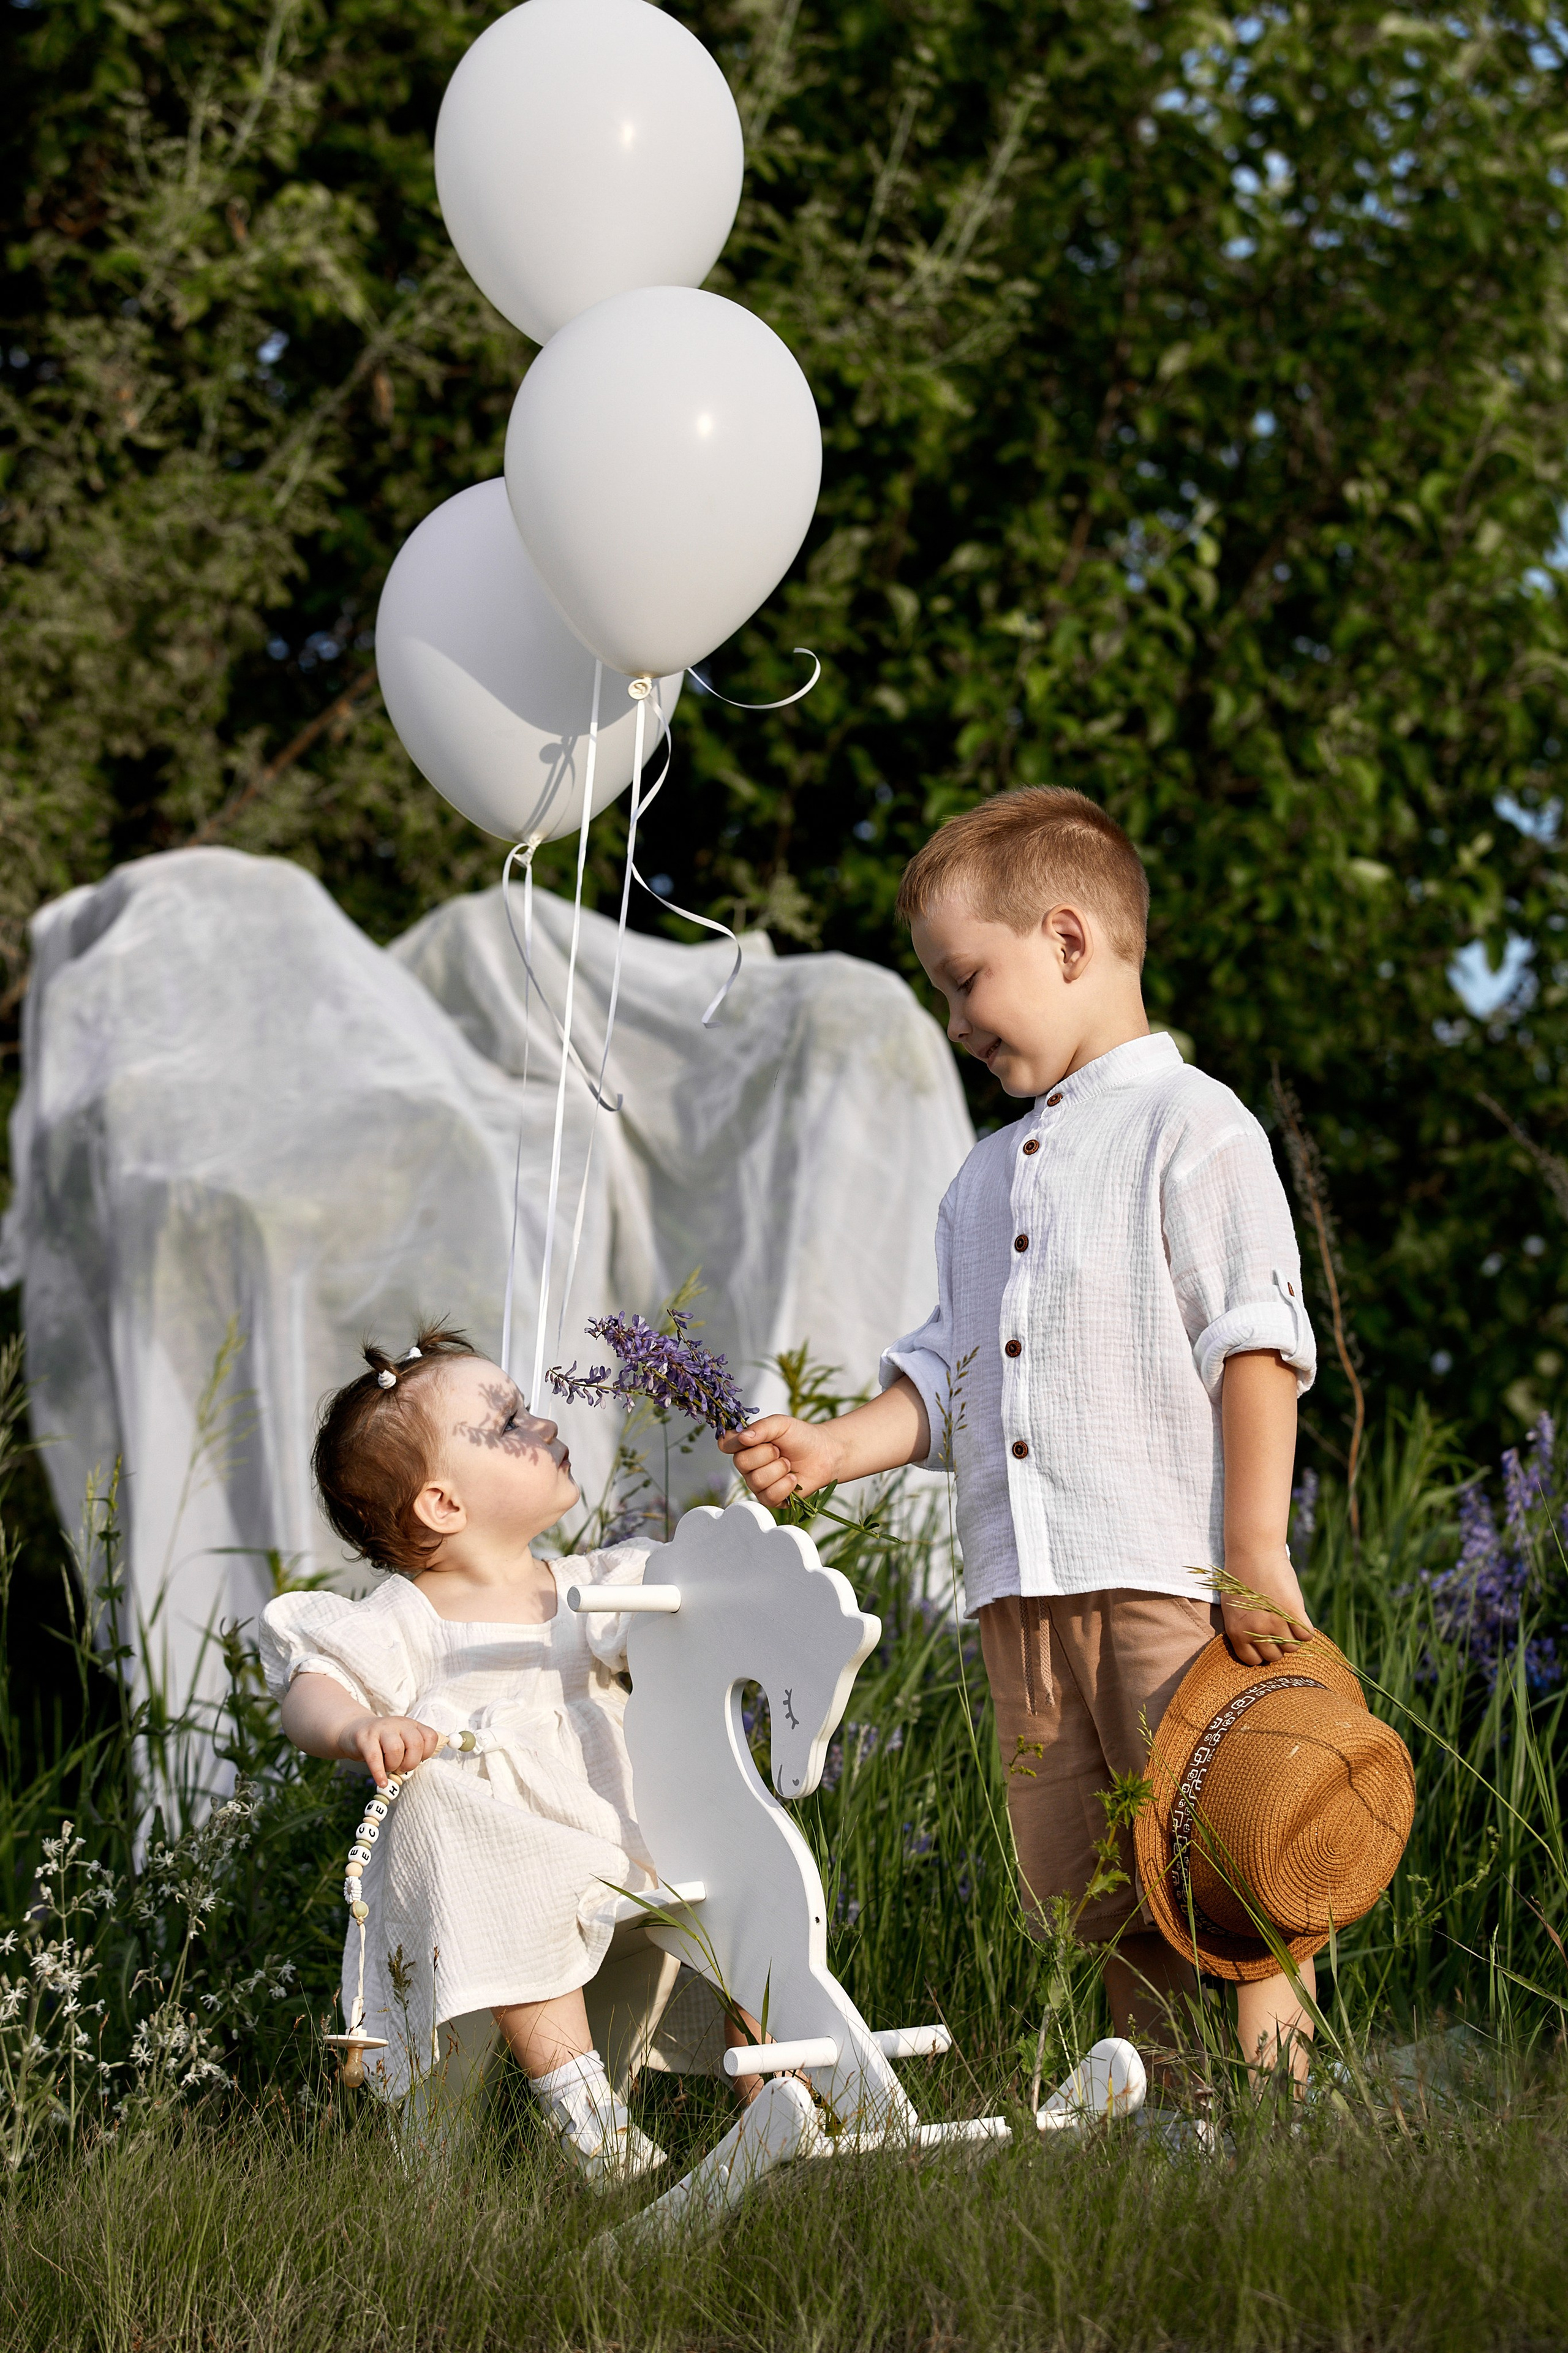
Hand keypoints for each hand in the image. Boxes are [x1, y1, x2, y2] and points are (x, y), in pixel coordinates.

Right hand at [339, 1713, 441, 1784]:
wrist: (354, 1730)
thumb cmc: (383, 1743)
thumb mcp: (401, 1740)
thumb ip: (413, 1751)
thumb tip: (419, 1768)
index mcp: (411, 1725)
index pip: (430, 1737)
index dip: (426, 1753)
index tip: (417, 1760)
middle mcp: (399, 1724)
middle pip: (415, 1744)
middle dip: (410, 1763)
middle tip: (401, 1768)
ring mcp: (381, 1729)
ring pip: (396, 1749)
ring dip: (393, 1765)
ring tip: (388, 1767)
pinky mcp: (365, 1739)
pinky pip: (374, 1758)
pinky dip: (379, 1773)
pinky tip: (381, 1782)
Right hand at [718, 1414, 841, 1506]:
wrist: (823, 1454)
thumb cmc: (801, 1437)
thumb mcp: (781, 1424)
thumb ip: (761, 1427)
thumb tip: (743, 1438)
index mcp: (745, 1444)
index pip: (725, 1444)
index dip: (735, 1442)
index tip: (750, 1438)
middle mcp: (747, 1465)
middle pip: (741, 1463)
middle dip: (766, 1454)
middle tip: (780, 1450)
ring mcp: (757, 1483)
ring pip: (757, 1480)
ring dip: (779, 1469)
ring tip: (788, 1463)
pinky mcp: (770, 1499)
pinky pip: (769, 1496)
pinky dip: (786, 1485)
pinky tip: (793, 1478)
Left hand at [1221, 1551, 1312, 1667]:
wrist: (1254, 1552)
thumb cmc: (1240, 1578)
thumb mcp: (1232, 1607)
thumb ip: (1243, 1629)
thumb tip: (1256, 1647)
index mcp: (1237, 1632)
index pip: (1253, 1661)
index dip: (1261, 1652)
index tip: (1264, 1642)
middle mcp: (1256, 1632)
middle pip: (1275, 1656)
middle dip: (1277, 1646)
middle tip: (1278, 1629)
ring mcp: (1275, 1623)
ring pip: (1292, 1648)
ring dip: (1293, 1638)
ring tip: (1288, 1622)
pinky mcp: (1293, 1612)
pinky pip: (1306, 1635)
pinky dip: (1306, 1630)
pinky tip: (1299, 1618)